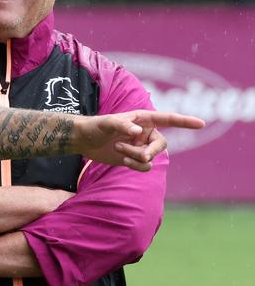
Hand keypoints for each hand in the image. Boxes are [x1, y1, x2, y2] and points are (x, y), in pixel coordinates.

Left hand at [74, 111, 203, 170]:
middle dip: (150, 152)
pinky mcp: (135, 158)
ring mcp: (141, 146)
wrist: (85, 140)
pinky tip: (122, 160)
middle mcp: (146, 132)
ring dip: (136, 157)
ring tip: (118, 149)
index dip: (185, 121)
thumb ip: (122, 125)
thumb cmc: (96, 126)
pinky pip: (144, 166)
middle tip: (139, 155)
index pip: (169, 119)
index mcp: (144, 119)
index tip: (201, 124)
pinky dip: (135, 165)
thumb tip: (137, 131)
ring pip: (151, 157)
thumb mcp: (107, 123)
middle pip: (161, 145)